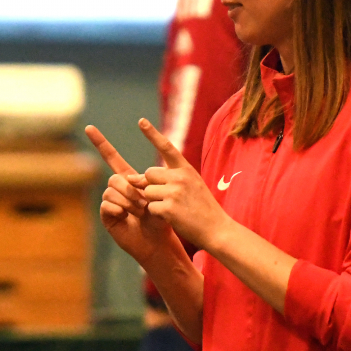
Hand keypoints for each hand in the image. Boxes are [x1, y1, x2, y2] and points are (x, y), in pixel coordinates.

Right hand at [84, 124, 174, 263]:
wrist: (158, 241)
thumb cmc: (161, 219)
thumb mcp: (159, 195)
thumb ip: (147, 182)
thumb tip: (131, 178)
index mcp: (128, 179)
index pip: (111, 157)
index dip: (101, 143)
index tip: (89, 128)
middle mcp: (116, 189)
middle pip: (114, 177)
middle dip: (130, 189)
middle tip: (145, 203)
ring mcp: (110, 202)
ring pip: (111, 190)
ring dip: (127, 200)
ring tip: (139, 212)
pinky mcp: (107, 216)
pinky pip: (106, 204)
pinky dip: (118, 209)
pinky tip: (126, 216)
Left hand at [137, 118, 228, 250]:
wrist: (217, 229)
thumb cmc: (201, 208)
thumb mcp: (190, 186)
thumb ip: (167, 179)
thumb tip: (132, 177)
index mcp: (186, 169)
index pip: (167, 147)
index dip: (152, 134)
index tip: (141, 121)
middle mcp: (180, 177)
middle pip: (149, 174)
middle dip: (150, 186)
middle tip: (167, 198)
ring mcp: (175, 192)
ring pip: (147, 192)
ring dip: (154, 202)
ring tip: (173, 209)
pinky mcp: (169, 208)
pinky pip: (150, 208)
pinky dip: (157, 215)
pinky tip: (172, 218)